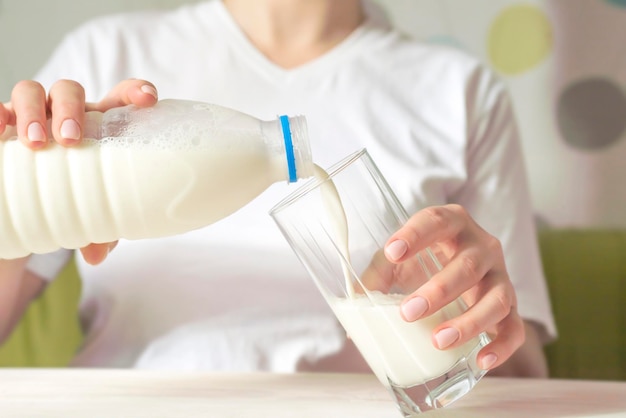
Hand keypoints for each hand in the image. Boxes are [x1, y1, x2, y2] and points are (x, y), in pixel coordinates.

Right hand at [0, 78, 158, 264]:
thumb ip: (101, 229)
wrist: (37, 200)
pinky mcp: (5, 125)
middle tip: (70, 141)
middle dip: (70, 109)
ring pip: (31, 90)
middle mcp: (67, 114)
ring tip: (36, 143)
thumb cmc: (79, 196)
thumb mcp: (94, 211)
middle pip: (69, 90)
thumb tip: (96, 256)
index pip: (121, 97)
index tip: (148, 101)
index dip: (135, 91)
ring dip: (34, 111)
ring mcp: (34, 116)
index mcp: (101, 125)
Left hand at [382, 204, 524, 371]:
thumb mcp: (399, 260)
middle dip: (437, 291)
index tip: (391, 253)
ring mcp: (500, 276)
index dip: (414, 235)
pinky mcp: (511, 305)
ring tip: (438, 340)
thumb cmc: (423, 260)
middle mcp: (482, 246)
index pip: (435, 221)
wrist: (458, 269)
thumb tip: (354, 305)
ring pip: (496, 298)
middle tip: (408, 313)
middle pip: (467, 266)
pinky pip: (515, 327)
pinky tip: (481, 360)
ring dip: (469, 321)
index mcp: (451, 223)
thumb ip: (376, 276)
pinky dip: (502, 346)